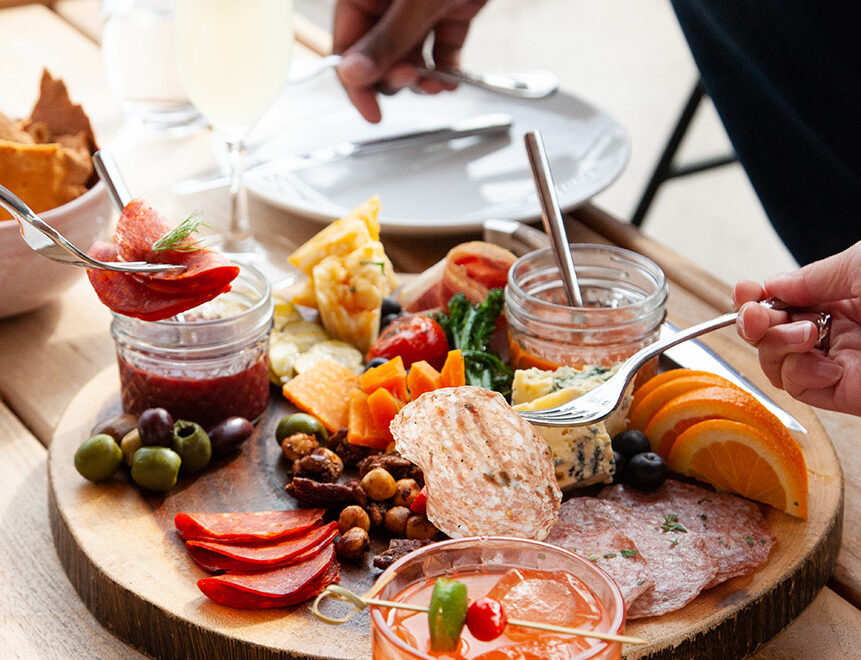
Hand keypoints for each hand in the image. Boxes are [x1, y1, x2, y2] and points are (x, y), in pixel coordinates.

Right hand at [333, 0, 487, 121]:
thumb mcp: (416, 0)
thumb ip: (387, 39)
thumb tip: (353, 76)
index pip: (346, 46)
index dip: (357, 84)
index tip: (372, 113)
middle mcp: (388, 0)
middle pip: (378, 57)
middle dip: (394, 76)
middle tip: (410, 78)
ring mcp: (421, 6)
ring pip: (411, 59)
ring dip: (422, 80)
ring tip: (437, 85)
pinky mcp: (452, 11)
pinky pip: (442, 51)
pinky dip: (447, 71)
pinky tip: (451, 82)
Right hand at [733, 241, 860, 415]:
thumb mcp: (856, 264)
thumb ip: (810, 276)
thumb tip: (772, 285)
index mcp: (842, 296)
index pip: (783, 301)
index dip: (757, 298)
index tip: (745, 292)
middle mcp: (836, 330)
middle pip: (769, 332)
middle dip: (753, 322)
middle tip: (754, 316)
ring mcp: (837, 361)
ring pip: (775, 360)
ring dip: (777, 346)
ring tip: (806, 335)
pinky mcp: (843, 392)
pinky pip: (797, 386)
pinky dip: (801, 373)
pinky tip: (828, 364)